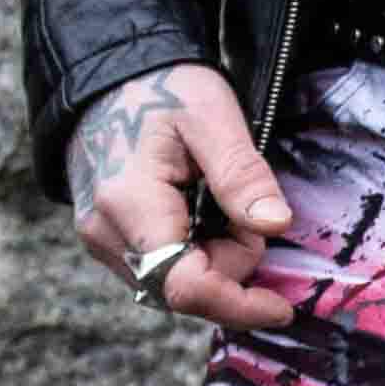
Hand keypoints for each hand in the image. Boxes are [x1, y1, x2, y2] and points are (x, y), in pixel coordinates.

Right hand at [66, 64, 294, 329]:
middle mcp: (107, 235)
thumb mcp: (211, 115)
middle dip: (230, 263)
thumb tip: (276, 226)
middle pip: (187, 291)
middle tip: (238, 210)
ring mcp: (102, 244)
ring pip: (177, 288)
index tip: (282, 308)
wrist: (107, 77)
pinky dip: (195, 258)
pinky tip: (196, 218)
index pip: (186, 285)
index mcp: (129, 203)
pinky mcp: (107, 245)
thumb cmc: (161, 87)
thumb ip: (242, 174)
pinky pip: (163, 275)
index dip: (239, 306)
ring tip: (213, 205)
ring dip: (214, 261)